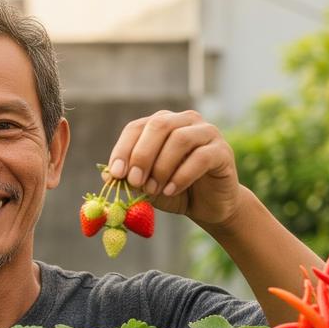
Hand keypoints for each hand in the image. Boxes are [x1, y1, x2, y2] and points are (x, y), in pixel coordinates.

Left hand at [106, 110, 242, 226]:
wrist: (209, 206)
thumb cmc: (174, 191)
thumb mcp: (146, 186)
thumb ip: (129, 178)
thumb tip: (106, 174)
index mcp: (162, 124)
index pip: (136, 127)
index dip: (123, 149)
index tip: (115, 173)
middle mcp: (184, 121)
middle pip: (159, 126)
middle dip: (142, 155)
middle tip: (134, 181)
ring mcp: (206, 132)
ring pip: (180, 139)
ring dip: (161, 167)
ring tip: (154, 189)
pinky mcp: (223, 151)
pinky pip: (201, 157)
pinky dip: (181, 176)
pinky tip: (171, 191)